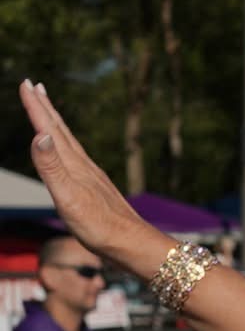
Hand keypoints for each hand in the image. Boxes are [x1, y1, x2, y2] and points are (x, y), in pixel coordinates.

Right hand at [19, 80, 160, 273]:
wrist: (132, 246)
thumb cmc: (100, 227)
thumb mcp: (68, 197)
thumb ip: (52, 167)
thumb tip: (40, 134)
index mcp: (73, 165)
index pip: (50, 129)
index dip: (36, 107)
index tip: (25, 84)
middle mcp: (83, 166)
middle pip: (61, 130)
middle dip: (45, 107)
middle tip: (34, 85)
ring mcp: (92, 177)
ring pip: (70, 142)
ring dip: (56, 124)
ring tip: (49, 109)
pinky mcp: (97, 189)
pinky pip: (78, 158)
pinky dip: (68, 146)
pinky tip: (71, 151)